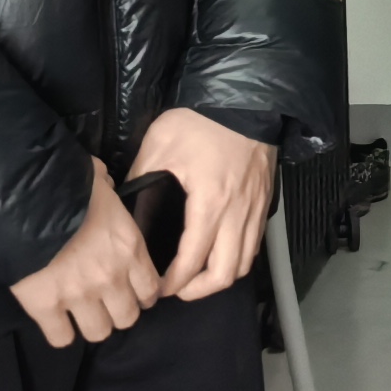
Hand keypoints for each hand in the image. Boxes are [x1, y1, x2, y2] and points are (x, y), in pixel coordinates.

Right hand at [11, 158, 163, 346]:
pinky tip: (54, 321)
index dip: (141, 294)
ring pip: (99, 333)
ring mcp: (80, 296)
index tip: (132, 291)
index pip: (151, 290)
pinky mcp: (47, 307)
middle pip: (128, 318)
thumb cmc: (65, 183)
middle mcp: (111, 277)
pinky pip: (61, 338)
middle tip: (104, 302)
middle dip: (117, 311)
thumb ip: (107, 186)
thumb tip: (104, 180)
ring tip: (80, 314)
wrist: (23, 198)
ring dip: (91, 324)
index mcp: (129, 248)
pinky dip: (59, 332)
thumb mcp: (97, 179)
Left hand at [132, 105, 277, 303]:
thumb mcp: (160, 145)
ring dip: (220, 277)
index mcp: (210, 203)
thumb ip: (141, 179)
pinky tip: (218, 251)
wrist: (245, 99)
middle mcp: (237, 213)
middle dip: (198, 291)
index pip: (192, 260)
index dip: (173, 283)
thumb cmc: (201, 121)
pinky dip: (237, 257)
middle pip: (225, 274)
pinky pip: (254, 244)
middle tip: (177, 289)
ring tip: (197, 277)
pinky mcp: (264, 201)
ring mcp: (255, 209)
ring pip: (244, 263)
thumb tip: (126, 207)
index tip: (157, 287)